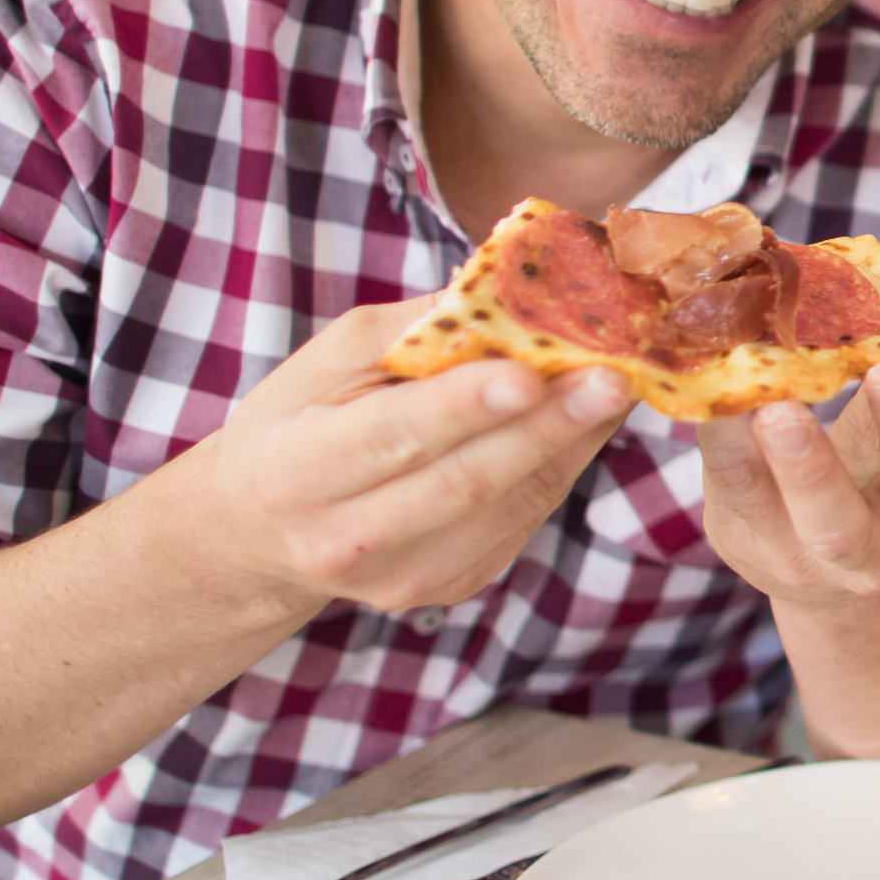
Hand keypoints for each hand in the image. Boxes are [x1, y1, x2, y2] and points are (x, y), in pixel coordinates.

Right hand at [192, 300, 633, 620]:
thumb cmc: (300, 421)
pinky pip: (524, 520)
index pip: (397, 435)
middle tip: (615, 375)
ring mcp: (404, 577)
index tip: (531, 372)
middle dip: (549, 425)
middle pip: (468, 480)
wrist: (263, 532)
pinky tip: (582, 421)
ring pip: (513, 504)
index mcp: (299, 470)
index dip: (466, 406)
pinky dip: (561, 465)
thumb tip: (519, 293)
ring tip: (616, 383)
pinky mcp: (451, 586)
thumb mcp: (330, 360)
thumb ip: (419, 328)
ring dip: (574, 441)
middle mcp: (349, 539)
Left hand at [697, 354, 879, 627]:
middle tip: (781, 410)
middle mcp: (861, 556)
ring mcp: (785, 553)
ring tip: (722, 384)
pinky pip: (715, 474)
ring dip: (731, 439)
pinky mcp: (732, 534)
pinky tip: (700, 374)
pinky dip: (707, 423)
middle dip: (808, 468)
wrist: (842, 576)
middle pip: (834, 524)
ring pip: (751, 495)